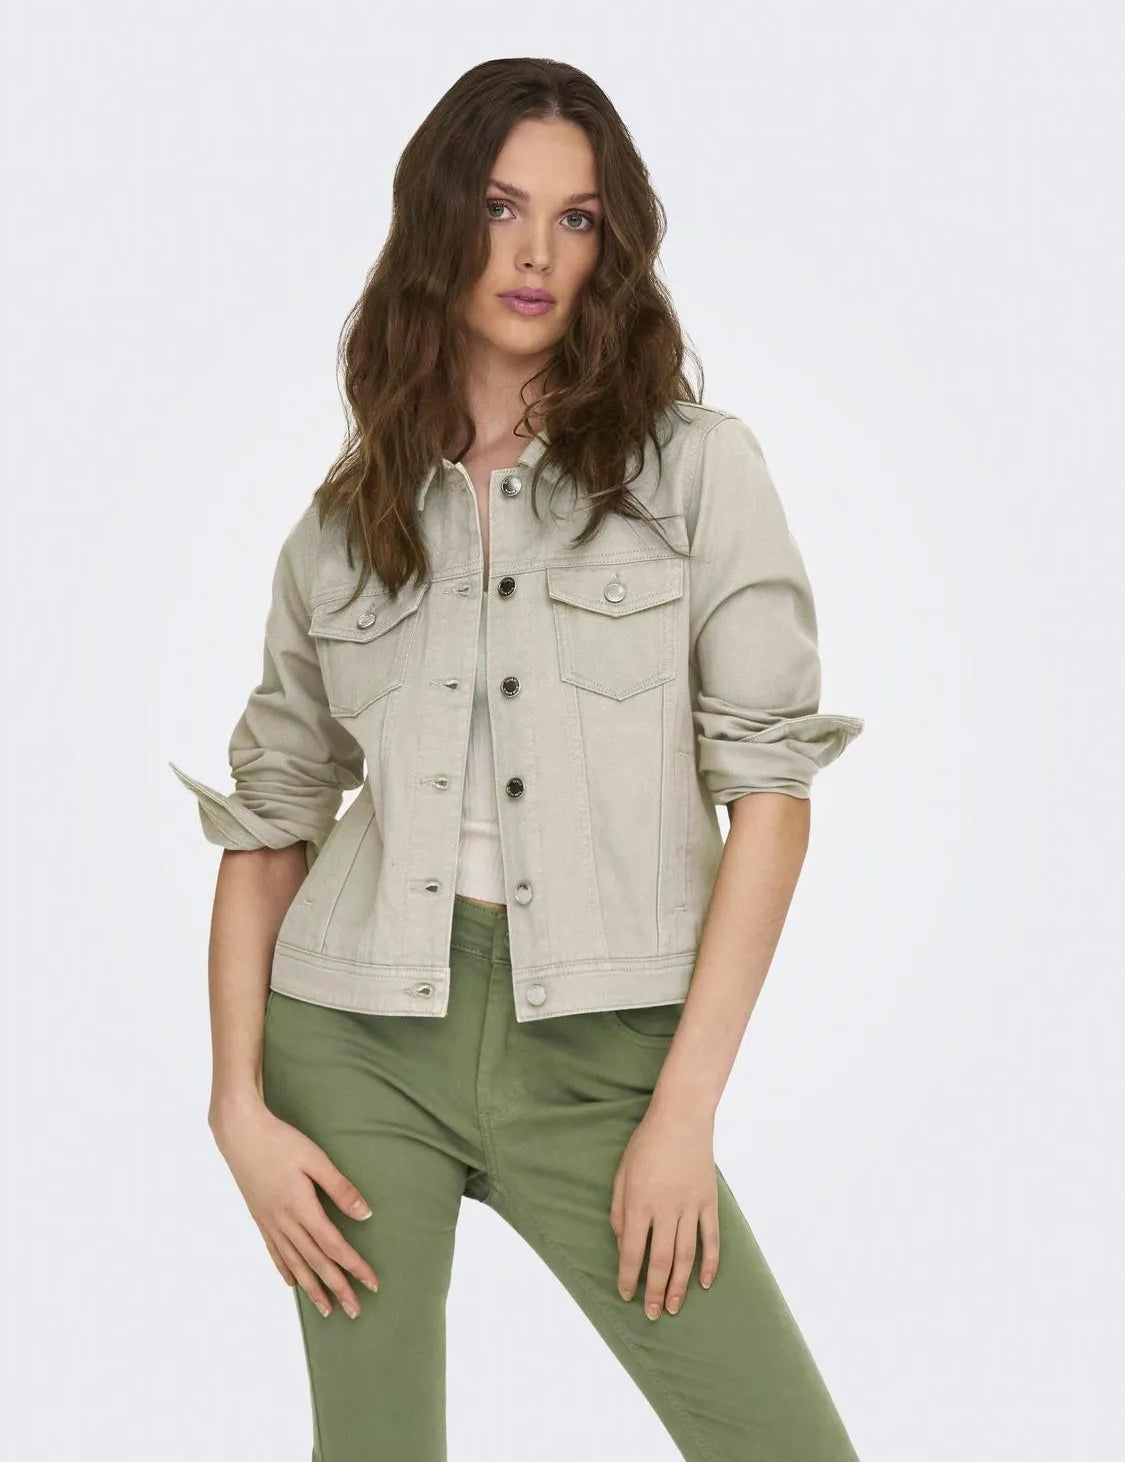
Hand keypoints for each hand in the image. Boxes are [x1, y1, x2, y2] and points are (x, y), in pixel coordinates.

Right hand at [210, 1099, 379, 1318]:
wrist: (240, 1134)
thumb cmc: (281, 1141)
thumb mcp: (315, 1159)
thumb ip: (340, 1188)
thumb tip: (365, 1214)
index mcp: (302, 1208)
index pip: (334, 1246)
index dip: (354, 1267)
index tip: (372, 1284)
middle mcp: (285, 1222)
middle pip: (316, 1263)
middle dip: (337, 1288)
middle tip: (355, 1311)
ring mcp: (270, 1223)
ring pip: (295, 1264)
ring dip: (313, 1288)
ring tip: (327, 1309)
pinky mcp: (260, 1218)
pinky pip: (275, 1252)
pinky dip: (286, 1270)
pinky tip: (293, 1284)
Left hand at [609, 1105, 718, 1318]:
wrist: (682, 1116)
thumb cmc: (646, 1143)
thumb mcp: (622, 1173)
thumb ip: (619, 1210)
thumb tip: (624, 1245)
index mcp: (639, 1202)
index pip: (632, 1251)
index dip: (628, 1277)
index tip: (626, 1294)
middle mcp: (666, 1209)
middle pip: (660, 1260)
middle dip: (654, 1291)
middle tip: (652, 1314)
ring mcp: (691, 1206)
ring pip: (686, 1256)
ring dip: (679, 1285)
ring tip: (673, 1307)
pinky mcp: (709, 1201)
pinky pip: (711, 1239)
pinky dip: (710, 1263)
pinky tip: (706, 1283)